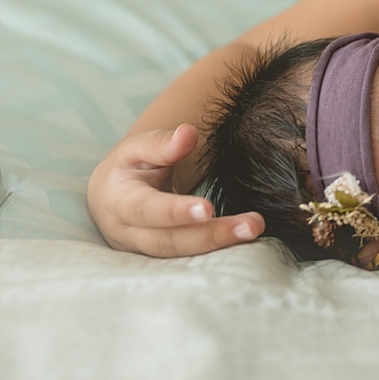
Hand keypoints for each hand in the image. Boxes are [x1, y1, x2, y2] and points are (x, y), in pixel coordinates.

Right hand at [87, 124, 264, 256]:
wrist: (111, 196)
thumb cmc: (128, 167)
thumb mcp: (136, 149)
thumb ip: (161, 143)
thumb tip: (187, 133)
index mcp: (119, 202)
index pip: (148, 210)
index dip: (176, 211)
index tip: (208, 208)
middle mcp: (129, 233)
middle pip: (170, 240)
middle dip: (211, 234)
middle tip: (251, 225)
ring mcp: (145, 250)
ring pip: (182, 253)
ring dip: (220, 243)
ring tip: (253, 230)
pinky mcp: (161, 258)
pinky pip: (189, 258)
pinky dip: (218, 251)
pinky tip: (245, 240)